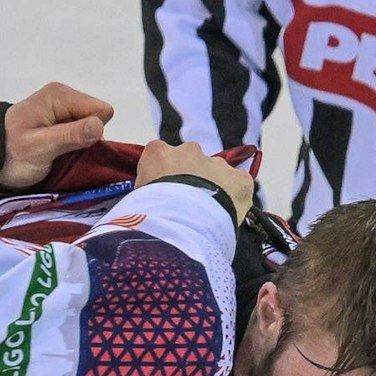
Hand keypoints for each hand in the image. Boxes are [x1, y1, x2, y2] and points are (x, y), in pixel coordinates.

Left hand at [0, 83, 113, 189]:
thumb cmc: (11, 153)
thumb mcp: (40, 147)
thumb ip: (70, 135)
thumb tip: (99, 125)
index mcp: (60, 96)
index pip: (101, 111)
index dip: (92, 133)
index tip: (71, 146)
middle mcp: (64, 97)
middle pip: (98, 118)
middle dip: (87, 139)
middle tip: (63, 153)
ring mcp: (63, 109)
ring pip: (92, 128)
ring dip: (81, 145)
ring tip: (59, 155)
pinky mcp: (62, 122)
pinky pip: (82, 133)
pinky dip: (76, 146)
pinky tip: (60, 154)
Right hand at [137, 140, 256, 220]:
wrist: (177, 225)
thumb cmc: (147, 214)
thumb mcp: (135, 198)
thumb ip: (145, 190)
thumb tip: (150, 200)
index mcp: (158, 152)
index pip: (159, 156)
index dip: (163, 176)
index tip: (163, 194)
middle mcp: (189, 150)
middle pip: (192, 161)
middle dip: (191, 179)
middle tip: (187, 206)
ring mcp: (217, 163)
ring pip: (217, 173)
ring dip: (213, 188)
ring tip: (207, 215)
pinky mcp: (240, 179)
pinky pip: (239, 187)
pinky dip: (235, 199)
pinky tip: (226, 216)